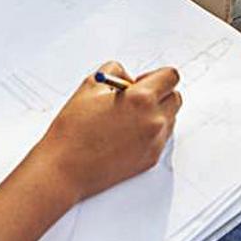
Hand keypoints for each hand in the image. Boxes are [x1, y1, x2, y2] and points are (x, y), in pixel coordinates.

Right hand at [34, 61, 180, 203]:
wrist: (65, 168)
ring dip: (155, 113)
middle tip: (134, 98)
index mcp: (141, 99)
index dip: (156, 75)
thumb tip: (130, 78)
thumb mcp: (91, 85)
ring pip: (169, 118)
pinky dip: (149, 132)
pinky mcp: (150, 159)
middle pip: (175, 98)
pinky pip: (160, 138)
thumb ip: (116, 72)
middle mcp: (154, 121)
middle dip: (159, 93)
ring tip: (126, 118)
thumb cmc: (73, 129)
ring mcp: (154, 143)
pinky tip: (125, 133)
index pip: (171, 77)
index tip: (142, 81)